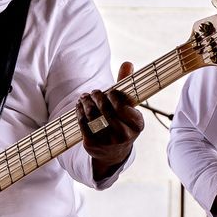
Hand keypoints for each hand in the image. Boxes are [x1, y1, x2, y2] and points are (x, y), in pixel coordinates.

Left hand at [78, 62, 145, 178]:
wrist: (113, 153)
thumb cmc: (121, 122)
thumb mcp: (128, 107)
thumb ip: (127, 85)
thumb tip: (127, 63)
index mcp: (137, 124)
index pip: (122, 105)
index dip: (113, 96)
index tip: (109, 92)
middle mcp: (124, 135)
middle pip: (106, 110)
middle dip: (97, 97)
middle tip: (93, 92)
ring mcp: (108, 142)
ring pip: (93, 116)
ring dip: (86, 103)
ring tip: (84, 97)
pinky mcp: (93, 145)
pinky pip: (83, 124)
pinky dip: (79, 112)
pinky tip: (79, 106)